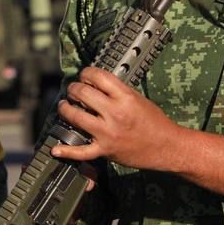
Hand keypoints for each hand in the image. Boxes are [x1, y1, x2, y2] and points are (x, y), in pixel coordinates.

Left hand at [50, 66, 187, 171]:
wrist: (167, 147)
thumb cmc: (156, 123)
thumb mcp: (139, 99)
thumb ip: (117, 92)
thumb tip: (96, 84)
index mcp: (125, 98)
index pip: (99, 77)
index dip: (86, 73)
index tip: (84, 75)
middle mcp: (115, 114)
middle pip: (83, 94)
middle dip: (74, 89)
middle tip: (73, 90)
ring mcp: (108, 133)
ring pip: (76, 117)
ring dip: (65, 109)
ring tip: (64, 106)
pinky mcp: (105, 150)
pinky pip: (81, 152)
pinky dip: (66, 151)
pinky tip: (55, 148)